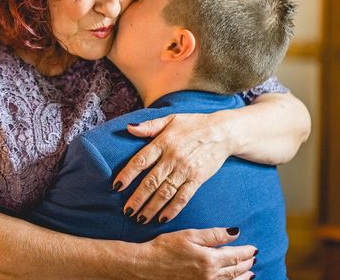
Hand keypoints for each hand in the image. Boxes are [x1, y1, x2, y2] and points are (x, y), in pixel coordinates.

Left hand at [112, 112, 231, 222]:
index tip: (117, 186)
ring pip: (165, 192)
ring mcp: (186, 170)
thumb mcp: (170, 119)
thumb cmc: (193, 124)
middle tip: (127, 211)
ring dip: (151, 207)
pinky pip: (183, 197)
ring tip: (140, 219)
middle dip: (137, 198)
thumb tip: (128, 128)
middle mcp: (173, 158)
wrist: (222, 132)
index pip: (141, 161)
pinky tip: (162, 218)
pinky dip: (173, 209)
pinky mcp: (198, 179)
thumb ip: (149, 126)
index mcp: (163, 143)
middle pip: (151, 181)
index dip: (128, 174)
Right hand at [130, 227, 256, 279]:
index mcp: (209, 259)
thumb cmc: (164, 248)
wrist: (146, 266)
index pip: (235, 255)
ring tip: (250, 272)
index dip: (246, 251)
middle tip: (253, 258)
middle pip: (235, 270)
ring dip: (243, 277)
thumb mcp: (189, 235)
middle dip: (246, 263)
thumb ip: (213, 235)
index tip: (253, 248)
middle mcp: (210, 276)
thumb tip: (235, 232)